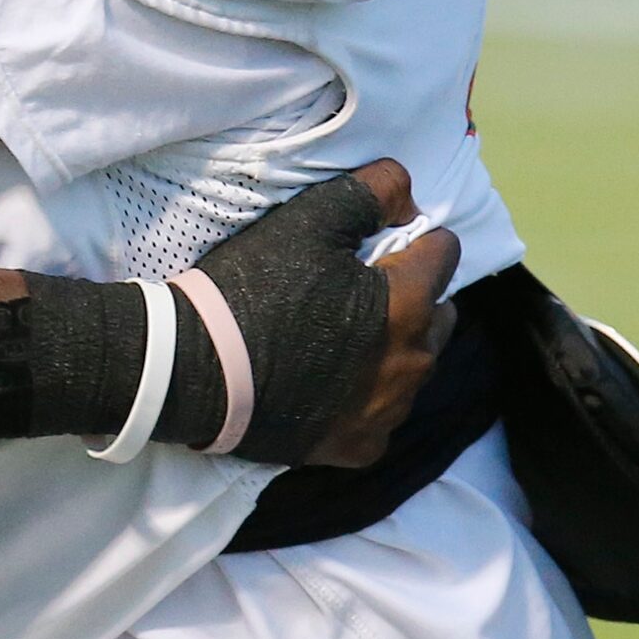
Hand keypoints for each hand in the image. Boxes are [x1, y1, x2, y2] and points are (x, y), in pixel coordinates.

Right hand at [192, 159, 459, 468]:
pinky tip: (329, 382)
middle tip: (360, 288)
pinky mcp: (358, 446)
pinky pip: (382, 415)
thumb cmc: (251, 288)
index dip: (414, 239)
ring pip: (414, 368)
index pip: (445, 255)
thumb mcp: (305, 221)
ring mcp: (387, 411)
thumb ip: (368, 193)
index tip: (379, 242)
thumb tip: (407, 195)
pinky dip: (366, 396)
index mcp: (408, 305)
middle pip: (439, 316)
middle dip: (414, 296)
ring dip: (394, 347)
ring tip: (341, 336)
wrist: (192, 369)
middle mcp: (412, 363)